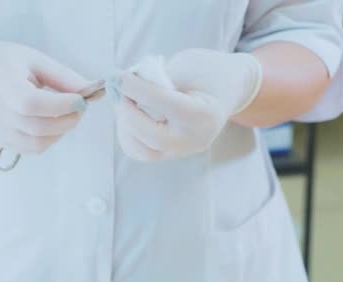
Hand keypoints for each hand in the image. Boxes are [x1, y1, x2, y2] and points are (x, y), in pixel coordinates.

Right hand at [0, 42, 88, 153]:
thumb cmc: (1, 63)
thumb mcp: (32, 59)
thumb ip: (62, 76)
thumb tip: (91, 90)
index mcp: (3, 84)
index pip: (32, 104)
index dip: (62, 105)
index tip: (81, 99)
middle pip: (38, 128)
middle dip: (68, 120)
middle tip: (80, 107)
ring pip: (37, 144)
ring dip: (61, 132)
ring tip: (67, 114)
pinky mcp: (1, 140)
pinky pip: (31, 148)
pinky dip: (49, 139)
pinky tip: (53, 123)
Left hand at [112, 49, 262, 160]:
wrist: (226, 89)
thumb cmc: (207, 72)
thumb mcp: (186, 66)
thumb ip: (157, 78)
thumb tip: (121, 85)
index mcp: (204, 114)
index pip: (163, 103)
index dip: (135, 88)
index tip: (116, 75)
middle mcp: (195, 139)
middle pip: (151, 136)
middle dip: (127, 111)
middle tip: (117, 88)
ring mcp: (183, 151)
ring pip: (142, 150)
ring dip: (124, 125)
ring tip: (123, 100)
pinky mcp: (170, 154)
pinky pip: (140, 152)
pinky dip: (127, 134)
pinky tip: (128, 114)